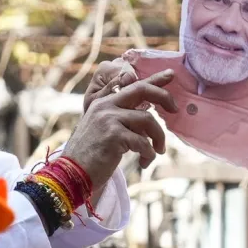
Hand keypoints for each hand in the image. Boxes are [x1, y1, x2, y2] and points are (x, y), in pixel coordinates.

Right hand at [64, 69, 176, 189]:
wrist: (72, 173)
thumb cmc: (90, 154)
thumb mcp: (102, 128)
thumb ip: (119, 116)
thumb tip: (147, 113)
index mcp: (102, 102)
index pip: (131, 84)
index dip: (153, 79)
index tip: (170, 74)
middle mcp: (105, 106)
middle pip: (141, 89)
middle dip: (163, 96)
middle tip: (175, 109)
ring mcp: (108, 119)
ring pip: (148, 119)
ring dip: (158, 138)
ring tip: (158, 151)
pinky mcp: (113, 135)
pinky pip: (143, 142)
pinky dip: (149, 154)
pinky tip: (144, 163)